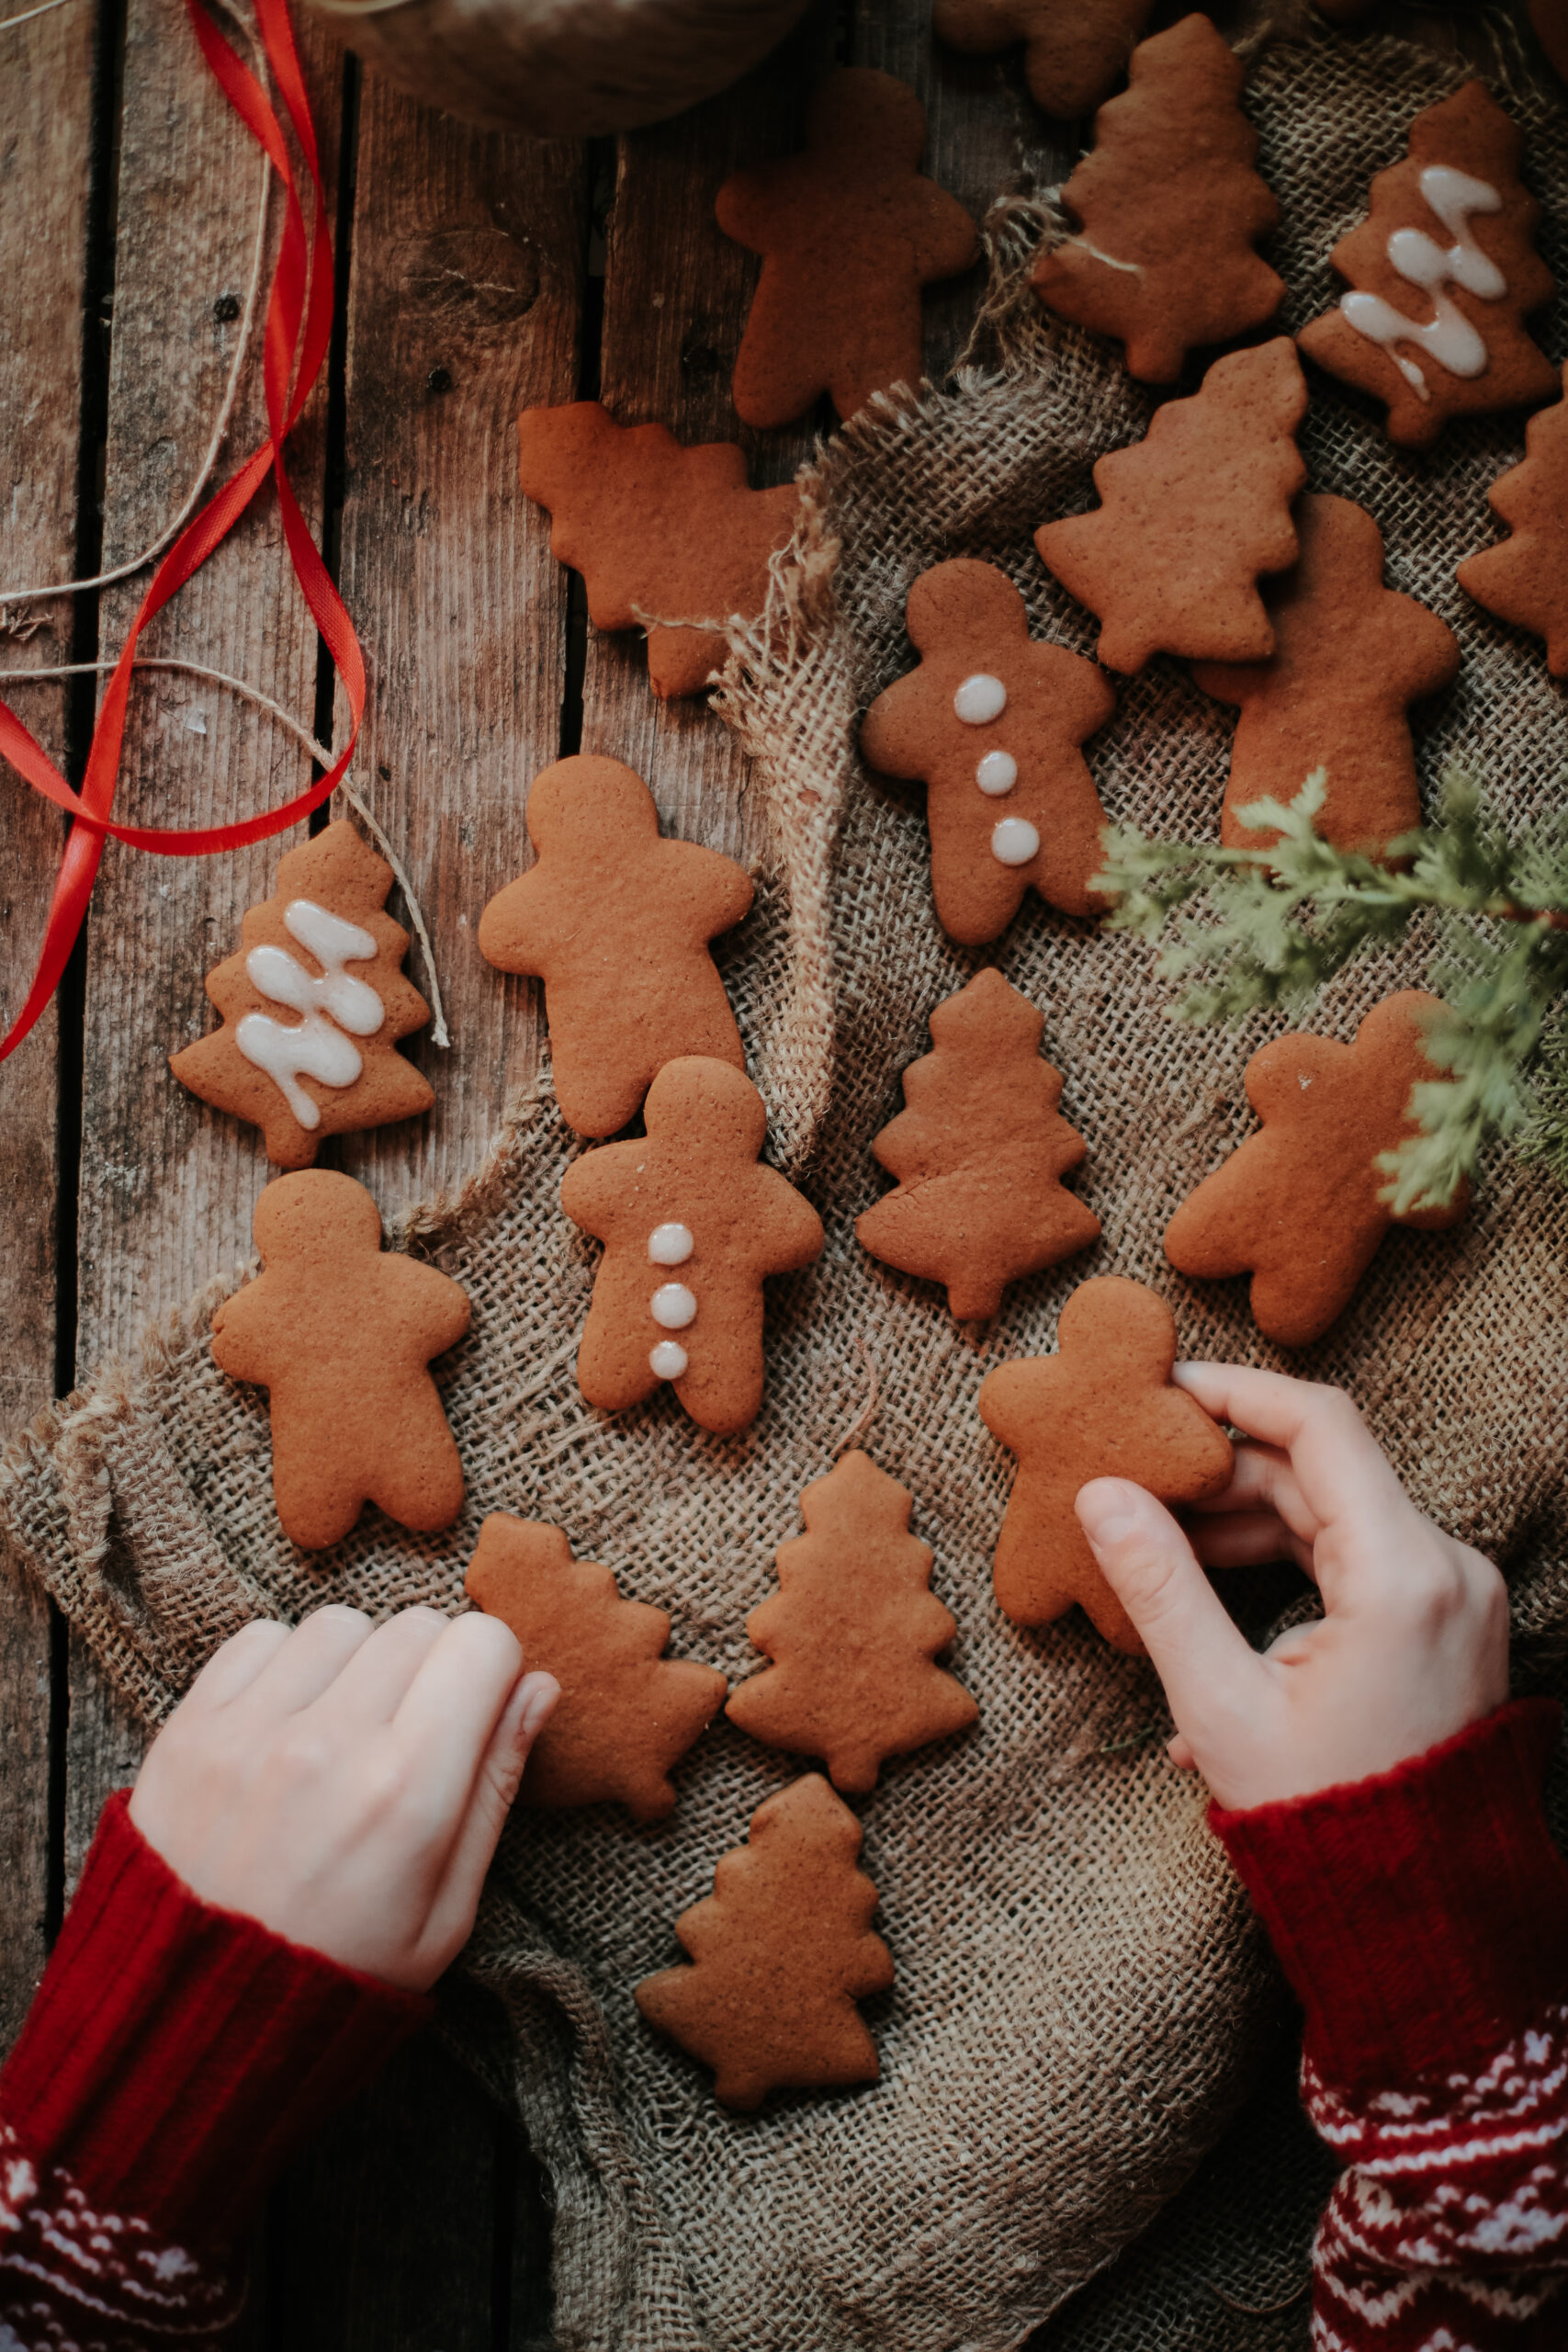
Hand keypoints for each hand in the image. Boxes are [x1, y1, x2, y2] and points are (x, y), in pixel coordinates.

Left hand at [129, 1605, 558, 1991]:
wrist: (195, 2018)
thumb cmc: (342, 1971)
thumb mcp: (448, 1911)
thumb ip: (495, 1787)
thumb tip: (538, 1686)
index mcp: (407, 1793)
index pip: (482, 1643)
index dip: (494, 1671)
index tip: (475, 1711)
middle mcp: (329, 1745)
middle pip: (418, 1625)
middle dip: (431, 1667)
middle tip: (409, 1735)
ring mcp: (251, 1731)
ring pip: (342, 1624)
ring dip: (356, 1663)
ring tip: (343, 1732)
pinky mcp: (191, 1728)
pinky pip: (261, 1637)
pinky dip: (284, 1666)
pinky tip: (288, 1725)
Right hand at [1073, 1366, 1508, 1810]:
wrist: (1418, 1916)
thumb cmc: (1322, 1822)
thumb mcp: (1221, 1703)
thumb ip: (1160, 1587)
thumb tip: (1100, 1494)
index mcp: (1403, 1577)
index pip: (1319, 1425)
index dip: (1235, 1391)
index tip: (1162, 1388)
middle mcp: (1446, 1569)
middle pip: (1322, 1471)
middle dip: (1221, 1470)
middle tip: (1134, 1475)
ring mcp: (1454, 1595)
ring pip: (1335, 1513)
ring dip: (1245, 1519)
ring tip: (1159, 1545)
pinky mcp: (1446, 1622)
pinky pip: (1356, 1559)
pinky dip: (1284, 1563)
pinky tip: (1211, 1599)